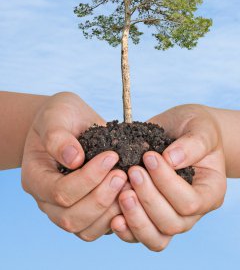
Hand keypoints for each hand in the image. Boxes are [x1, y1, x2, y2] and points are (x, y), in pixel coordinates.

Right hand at [21, 92, 126, 240]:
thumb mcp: (56, 115)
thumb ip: (58, 136)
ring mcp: (66, 209)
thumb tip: (74, 159)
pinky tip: (131, 195)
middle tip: (123, 174)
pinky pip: (100, 228)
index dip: (88, 178)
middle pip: (71, 217)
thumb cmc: (60, 116)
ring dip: (111, 211)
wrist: (69, 122)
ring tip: (130, 185)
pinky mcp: (86, 212)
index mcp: (35, 177)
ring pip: (86, 230)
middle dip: (101, 197)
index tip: (111, 156)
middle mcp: (47, 200)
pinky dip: (117, 217)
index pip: (59, 192)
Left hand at [111, 104, 226, 250]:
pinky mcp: (148, 215)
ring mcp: (169, 216)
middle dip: (148, 199)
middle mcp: (192, 212)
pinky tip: (113, 215)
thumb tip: (171, 160)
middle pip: (171, 223)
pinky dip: (125, 230)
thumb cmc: (194, 128)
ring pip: (155, 238)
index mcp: (209, 192)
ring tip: (122, 193)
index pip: (190, 202)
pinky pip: (138, 235)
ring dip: (135, 218)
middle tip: (132, 172)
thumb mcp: (201, 128)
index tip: (149, 157)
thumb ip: (192, 144)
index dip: (167, 183)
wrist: (180, 129)